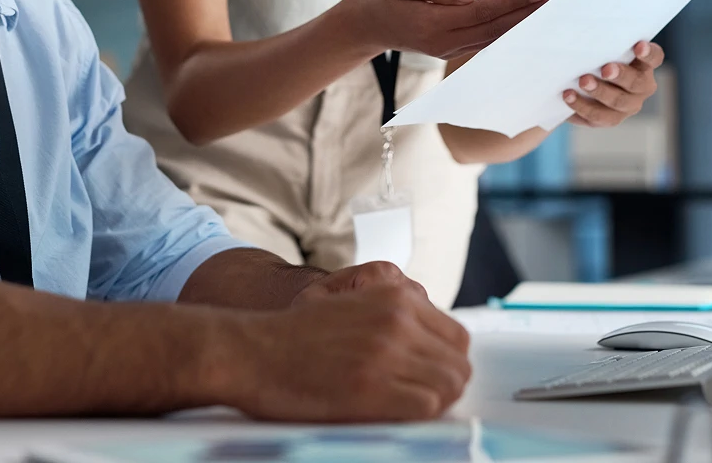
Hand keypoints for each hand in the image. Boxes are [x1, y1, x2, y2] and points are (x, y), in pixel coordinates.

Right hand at [229, 262, 470, 421]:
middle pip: (458, 363)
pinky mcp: (373, 389)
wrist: (253, 350)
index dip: (446, 361)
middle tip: (420, 397)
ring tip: (405, 407)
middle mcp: (396, 319)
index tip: (428, 375)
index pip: (457, 336)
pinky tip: (393, 414)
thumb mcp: (347, 299)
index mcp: (393, 294)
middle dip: (446, 384)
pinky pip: (426, 408)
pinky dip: (418, 416)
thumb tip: (430, 342)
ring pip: (449, 386)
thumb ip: (390, 310)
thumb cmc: (296, 333)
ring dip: (435, 402)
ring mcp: (386, 353)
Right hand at [346, 0, 544, 61]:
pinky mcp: (448, 47)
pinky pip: (482, 41)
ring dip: (519, 27)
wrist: (361, 26)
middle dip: (525, 18)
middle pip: (492, 30)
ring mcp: (446, 48)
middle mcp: (443, 42)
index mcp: (430, 24)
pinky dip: (504, 33)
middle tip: (556, 6)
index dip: (510, 3)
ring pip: (490, 38)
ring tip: (546, 14)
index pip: (480, 13)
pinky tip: (522, 26)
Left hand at [563, 41, 664, 126]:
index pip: (654, 57)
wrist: (572, 82)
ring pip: (619, 102)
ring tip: (582, 81)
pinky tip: (568, 96)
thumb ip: (588, 32)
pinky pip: (599, 117)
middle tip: (605, 69)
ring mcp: (627, 105)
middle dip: (622, 75)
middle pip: (638, 83)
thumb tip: (561, 9)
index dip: (649, 53)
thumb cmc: (587, 54)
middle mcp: (641, 86)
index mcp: (642, 64)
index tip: (638, 45)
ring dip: (600, 92)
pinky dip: (583, 106)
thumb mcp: (590, 42)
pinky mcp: (609, 118)